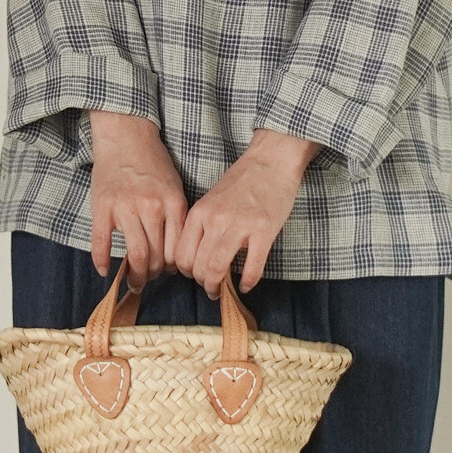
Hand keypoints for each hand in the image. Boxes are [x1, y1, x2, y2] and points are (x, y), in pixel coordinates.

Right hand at [88, 109, 185, 286]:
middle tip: (149, 279)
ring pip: (135, 255)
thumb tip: (176, 255)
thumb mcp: (175, 188)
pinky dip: (102, 261)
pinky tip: (105, 270)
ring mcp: (125, 208)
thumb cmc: (152, 163)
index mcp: (173, 204)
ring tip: (133, 281)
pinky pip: (101, 243)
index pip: (177, 250)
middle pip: (156, 257)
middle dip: (153, 275)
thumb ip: (176, 218)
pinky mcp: (102, 208)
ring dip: (134, 275)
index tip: (169, 273)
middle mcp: (151, 208)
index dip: (173, 268)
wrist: (126, 136)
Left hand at [175, 129, 320, 295]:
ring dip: (218, 287)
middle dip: (202, 283)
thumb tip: (196, 256)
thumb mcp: (211, 200)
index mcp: (199, 213)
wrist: (270, 160)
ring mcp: (240, 226)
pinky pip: (252, 268)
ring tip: (223, 291)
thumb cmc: (242, 181)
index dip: (185, 272)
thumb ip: (202, 226)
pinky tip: (246, 285)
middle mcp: (215, 220)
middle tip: (210, 287)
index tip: (195, 275)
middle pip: (198, 266)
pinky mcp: (264, 231)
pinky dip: (247, 283)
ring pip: (218, 269)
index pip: (181, 254)